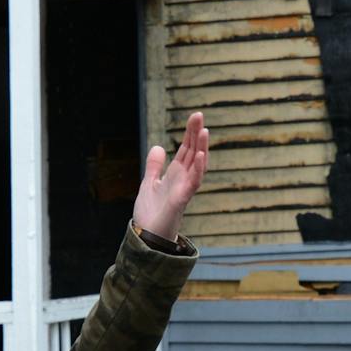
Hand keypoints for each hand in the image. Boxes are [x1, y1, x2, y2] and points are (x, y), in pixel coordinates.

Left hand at [132, 112, 208, 241]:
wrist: (146, 236)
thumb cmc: (151, 213)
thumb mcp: (149, 183)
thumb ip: (154, 166)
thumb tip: (159, 147)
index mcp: (176, 174)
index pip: (186, 149)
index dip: (190, 133)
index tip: (195, 116)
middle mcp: (183, 179)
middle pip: (193, 152)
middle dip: (196, 134)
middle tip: (199, 114)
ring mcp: (184, 189)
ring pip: (197, 165)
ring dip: (201, 148)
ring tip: (203, 130)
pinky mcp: (181, 200)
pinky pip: (193, 183)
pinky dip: (197, 169)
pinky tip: (199, 155)